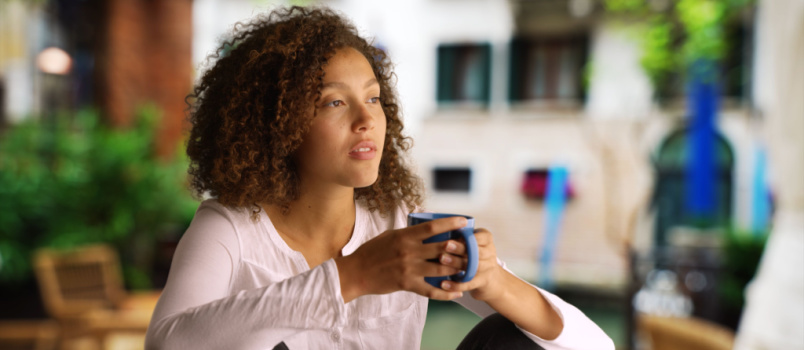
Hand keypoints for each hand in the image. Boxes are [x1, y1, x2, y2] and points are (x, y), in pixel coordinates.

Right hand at [335, 216, 468, 302]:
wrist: (356, 273)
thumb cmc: (372, 252)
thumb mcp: (389, 235)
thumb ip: (408, 233)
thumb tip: (425, 226)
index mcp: (405, 236)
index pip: (432, 227)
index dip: (451, 223)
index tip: (464, 221)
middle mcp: (409, 251)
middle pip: (442, 248)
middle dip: (460, 248)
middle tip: (472, 248)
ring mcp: (409, 269)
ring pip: (441, 270)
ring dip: (457, 269)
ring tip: (468, 269)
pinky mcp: (407, 284)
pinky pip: (431, 291)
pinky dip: (446, 293)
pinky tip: (456, 293)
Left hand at [435, 228, 506, 301]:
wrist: (490, 278)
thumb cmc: (473, 254)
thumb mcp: (471, 241)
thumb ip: (459, 235)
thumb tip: (436, 229)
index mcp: (486, 239)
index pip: (481, 236)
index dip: (468, 236)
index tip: (454, 232)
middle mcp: (490, 253)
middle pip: (476, 251)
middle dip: (460, 248)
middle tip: (445, 245)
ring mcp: (488, 269)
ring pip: (473, 266)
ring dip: (457, 263)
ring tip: (442, 260)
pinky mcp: (482, 282)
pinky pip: (469, 284)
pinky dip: (456, 284)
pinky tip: (443, 284)